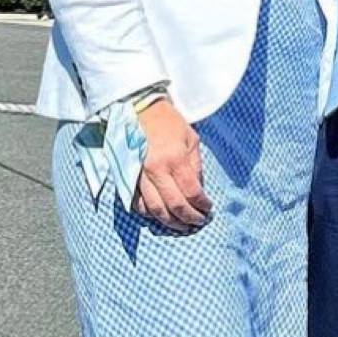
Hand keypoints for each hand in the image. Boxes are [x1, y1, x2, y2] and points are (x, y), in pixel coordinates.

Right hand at [134, 97, 212, 231]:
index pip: (191, 192)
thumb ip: (195, 166)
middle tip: (198, 222)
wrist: (140, 110)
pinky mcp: (129, 178)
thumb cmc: (169, 122)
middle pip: (174, 206)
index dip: (202, 205)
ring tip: (182, 226)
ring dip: (170, 222)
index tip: (208, 209)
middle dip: (189, 218)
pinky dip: (150, 214)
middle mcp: (156, 170)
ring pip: (155, 210)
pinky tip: (161, 216)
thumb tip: (199, 190)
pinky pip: (138, 203)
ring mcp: (139, 176)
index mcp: (174, 159)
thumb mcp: (191, 139)